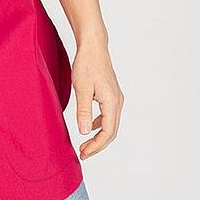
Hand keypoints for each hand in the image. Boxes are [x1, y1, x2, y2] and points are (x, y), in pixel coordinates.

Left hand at [72, 34, 123, 159]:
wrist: (93, 46)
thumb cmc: (87, 63)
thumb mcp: (81, 88)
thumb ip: (83, 111)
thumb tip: (85, 132)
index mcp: (112, 102)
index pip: (107, 132)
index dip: (96, 146)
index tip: (84, 153)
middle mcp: (117, 102)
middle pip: (111, 131)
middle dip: (98, 144)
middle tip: (83, 153)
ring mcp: (116, 98)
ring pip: (110, 124)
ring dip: (99, 136)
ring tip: (85, 144)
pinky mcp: (111, 94)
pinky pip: (108, 115)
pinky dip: (100, 124)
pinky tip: (89, 125)